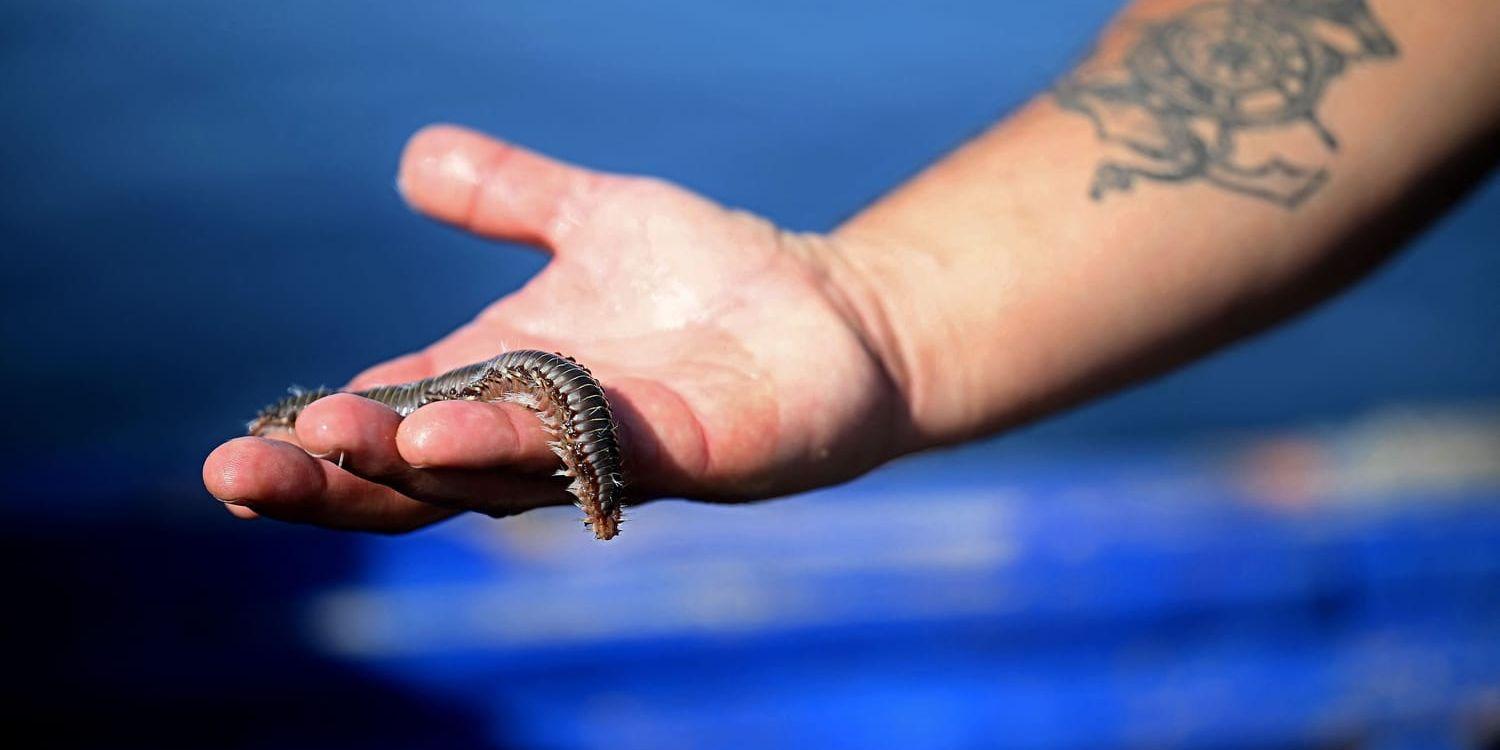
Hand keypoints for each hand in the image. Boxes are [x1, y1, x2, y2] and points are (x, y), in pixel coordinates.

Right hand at [203, 125, 911, 531]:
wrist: (832, 309)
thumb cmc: (708, 276)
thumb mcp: (591, 217)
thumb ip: (507, 195)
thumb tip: (414, 161)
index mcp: (500, 387)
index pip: (388, 428)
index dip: (315, 445)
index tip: (237, 448)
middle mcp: (541, 436)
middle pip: (414, 480)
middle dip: (326, 482)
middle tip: (235, 473)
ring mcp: (610, 453)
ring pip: (491, 479)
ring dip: (408, 465)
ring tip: (335, 442)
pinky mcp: (688, 453)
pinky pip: (592, 456)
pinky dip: (521, 449)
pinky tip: (458, 433)